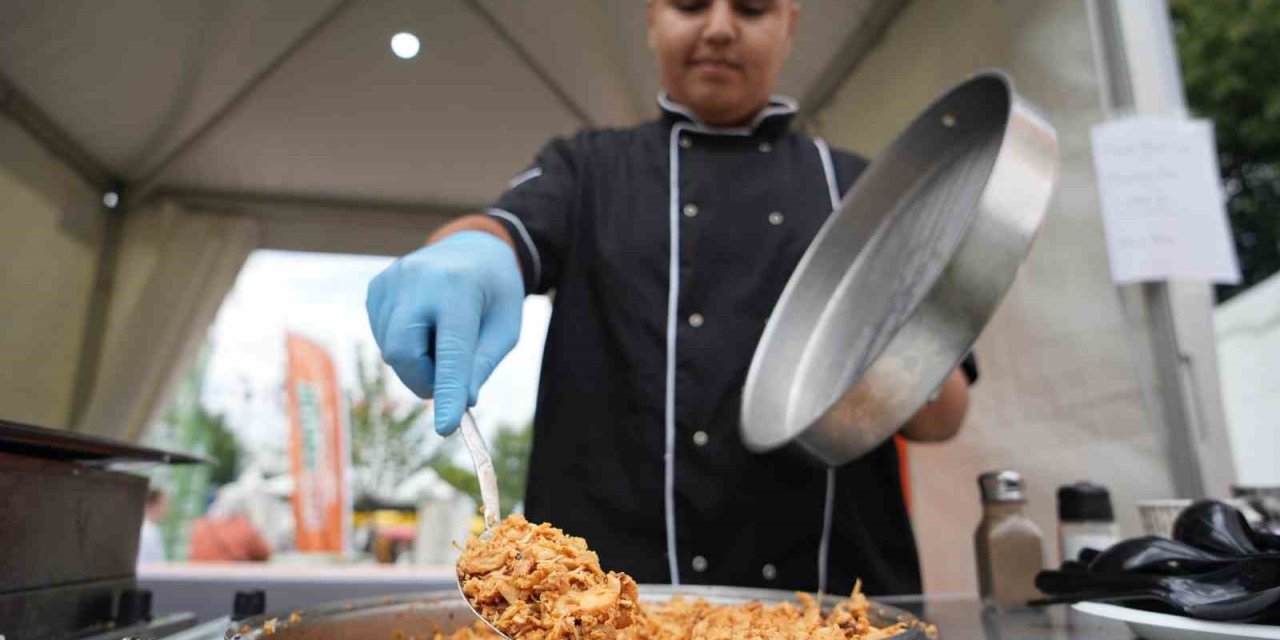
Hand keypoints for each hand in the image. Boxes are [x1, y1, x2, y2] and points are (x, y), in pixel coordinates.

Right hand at [366, 231, 523, 434]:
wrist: (472, 248)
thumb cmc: (495, 294)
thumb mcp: (506, 328)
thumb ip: (482, 364)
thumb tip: (461, 401)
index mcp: (459, 287)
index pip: (451, 350)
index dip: (447, 391)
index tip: (446, 428)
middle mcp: (418, 279)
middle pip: (403, 352)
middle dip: (424, 380)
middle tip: (449, 382)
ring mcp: (391, 281)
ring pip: (391, 350)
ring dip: (419, 363)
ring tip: (443, 336)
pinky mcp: (376, 288)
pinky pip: (383, 337)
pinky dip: (405, 347)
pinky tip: (425, 326)